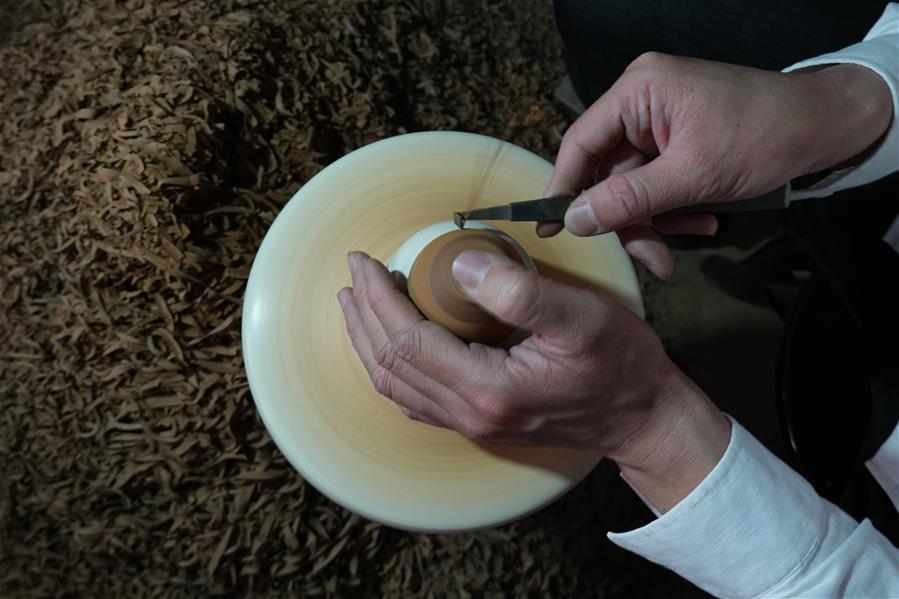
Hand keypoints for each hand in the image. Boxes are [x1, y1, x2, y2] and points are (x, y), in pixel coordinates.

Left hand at [338, 250, 730, 510]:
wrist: (641, 418)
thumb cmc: (620, 366)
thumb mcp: (581, 318)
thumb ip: (520, 292)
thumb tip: (459, 266)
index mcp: (488, 389)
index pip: (409, 340)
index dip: (379, 298)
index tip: (365, 262)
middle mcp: (471, 414)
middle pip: (392, 364)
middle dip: (363, 315)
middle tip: (353, 274)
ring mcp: (473, 424)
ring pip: (396, 386)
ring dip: (368, 343)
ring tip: (355, 305)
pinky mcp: (479, 422)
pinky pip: (416, 399)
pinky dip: (392, 368)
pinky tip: (389, 347)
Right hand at [540, 55, 892, 277]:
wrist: (824, 126)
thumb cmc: (763, 137)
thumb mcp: (693, 176)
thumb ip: (629, 199)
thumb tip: (575, 220)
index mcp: (638, 91)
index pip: (581, 143)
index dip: (563, 188)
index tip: (549, 229)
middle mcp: (641, 101)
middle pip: (607, 171)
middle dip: (629, 219)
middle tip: (649, 258)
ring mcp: (658, 121)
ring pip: (633, 185)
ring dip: (656, 220)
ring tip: (690, 240)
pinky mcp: (676, 140)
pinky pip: (656, 182)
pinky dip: (673, 208)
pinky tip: (702, 224)